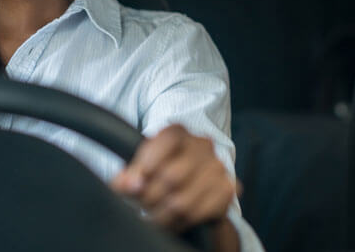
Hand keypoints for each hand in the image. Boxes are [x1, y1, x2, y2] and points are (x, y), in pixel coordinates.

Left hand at [111, 124, 238, 233]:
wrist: (191, 190)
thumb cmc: (161, 174)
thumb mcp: (140, 171)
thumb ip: (128, 176)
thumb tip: (127, 184)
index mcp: (179, 132)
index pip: (166, 140)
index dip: (147, 165)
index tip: (136, 184)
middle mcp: (202, 144)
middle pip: (171, 176)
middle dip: (150, 197)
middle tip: (142, 204)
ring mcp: (217, 166)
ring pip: (183, 201)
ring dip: (163, 215)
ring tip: (154, 216)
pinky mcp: (228, 188)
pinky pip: (200, 212)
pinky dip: (181, 222)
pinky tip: (172, 221)